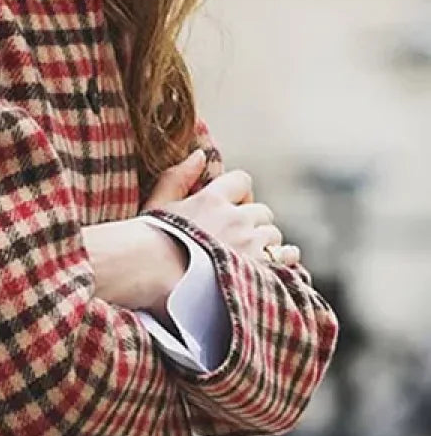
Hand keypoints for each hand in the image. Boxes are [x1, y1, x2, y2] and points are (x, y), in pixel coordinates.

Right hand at [148, 151, 300, 267]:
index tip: (231, 208)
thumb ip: (177, 177)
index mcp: (212, 200)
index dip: (240, 194)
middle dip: (252, 222)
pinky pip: (286, 257)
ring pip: (273, 235)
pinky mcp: (260, 270)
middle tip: (236, 239)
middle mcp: (236, 220)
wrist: (154, 281)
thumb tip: (200, 154)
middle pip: (261, 212)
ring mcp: (250, 246)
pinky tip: (269, 267)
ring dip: (264, 243)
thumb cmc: (150, 245)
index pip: (242, 181)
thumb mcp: (156, 206)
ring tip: (246, 258)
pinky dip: (281, 259)